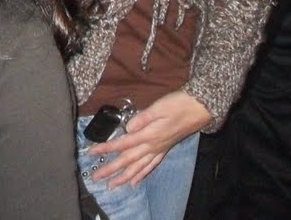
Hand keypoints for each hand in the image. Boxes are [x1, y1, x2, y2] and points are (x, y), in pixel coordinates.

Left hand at [86, 90, 210, 188]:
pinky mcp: (164, 149)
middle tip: (95, 178)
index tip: (91, 152)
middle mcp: (152, 146)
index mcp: (148, 135)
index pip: (122, 144)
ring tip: (112, 185)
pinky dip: (142, 174)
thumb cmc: (178, 104)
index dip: (105, 148)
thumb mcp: (159, 107)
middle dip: (110, 169)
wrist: (199, 109)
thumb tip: (127, 128)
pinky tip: (135, 181)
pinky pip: (151, 166)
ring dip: (123, 177)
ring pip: (138, 167)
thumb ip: (142, 118)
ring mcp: (159, 149)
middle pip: (127, 160)